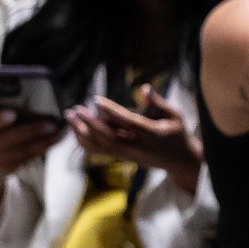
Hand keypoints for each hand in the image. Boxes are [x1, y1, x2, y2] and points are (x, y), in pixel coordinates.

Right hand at [0, 108, 58, 213]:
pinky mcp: (9, 169)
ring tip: (60, 131)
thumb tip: (24, 101)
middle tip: (50, 123)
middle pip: (8, 140)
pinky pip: (29, 157)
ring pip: (23, 151)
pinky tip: (57, 139)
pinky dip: (44, 147)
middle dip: (31, 131)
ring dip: (44, 141)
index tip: (11, 113)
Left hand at [68, 84, 202, 193]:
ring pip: (100, 145)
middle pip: (108, 136)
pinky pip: (98, 151)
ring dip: (82, 132)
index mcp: (153, 134)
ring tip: (70, 116)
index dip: (111, 110)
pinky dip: (84, 141)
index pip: (128, 121)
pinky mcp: (121, 157)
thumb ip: (158, 102)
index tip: (96, 99)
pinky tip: (75, 129)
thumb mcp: (175, 115)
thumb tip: (144, 88)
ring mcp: (128, 154)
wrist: (178, 160)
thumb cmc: (177, 132)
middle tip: (76, 109)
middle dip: (89, 122)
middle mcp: (138, 146)